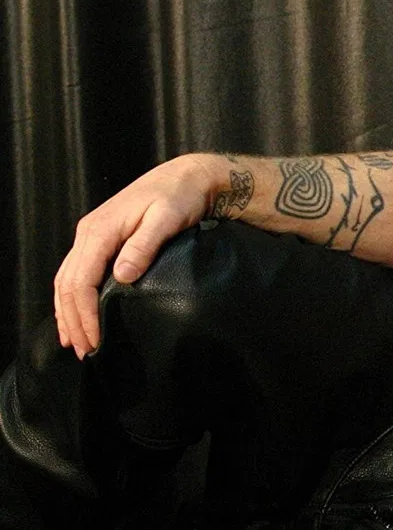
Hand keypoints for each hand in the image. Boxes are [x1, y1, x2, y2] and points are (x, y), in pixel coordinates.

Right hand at [54, 154, 219, 357]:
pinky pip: (77, 273)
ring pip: (67, 280)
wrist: (187, 177)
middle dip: (73, 320)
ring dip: (68, 312)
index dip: (85, 314)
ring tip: (76, 342)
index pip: (80, 280)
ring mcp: (92, 236)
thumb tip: (122, 276)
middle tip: (86, 351)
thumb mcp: (166, 219)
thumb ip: (143, 246)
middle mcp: (88, 234)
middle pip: (67, 284)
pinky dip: (73, 298)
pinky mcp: (101, 239)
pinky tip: (78, 315)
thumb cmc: (180, 197)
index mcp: (100, 231)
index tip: (95, 340)